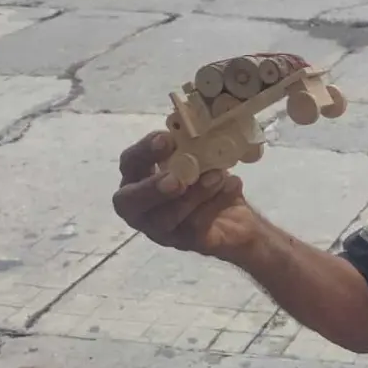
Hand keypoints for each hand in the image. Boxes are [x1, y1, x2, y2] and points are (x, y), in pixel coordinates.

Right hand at [112, 131, 260, 262]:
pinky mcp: (185, 242)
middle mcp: (141, 208)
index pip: (130, 164)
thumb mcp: (201, 161)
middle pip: (129, 202)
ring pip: (166, 217)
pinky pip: (195, 227)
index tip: (166, 138)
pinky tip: (232, 186)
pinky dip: (215, 204)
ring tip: (217, 176)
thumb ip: (191, 148)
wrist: (237, 219)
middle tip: (176, 179)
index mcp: (138, 180)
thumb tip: (198, 125)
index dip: (144, 152)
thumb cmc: (207, 183)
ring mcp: (161, 230)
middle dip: (151, 189)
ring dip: (193, 194)